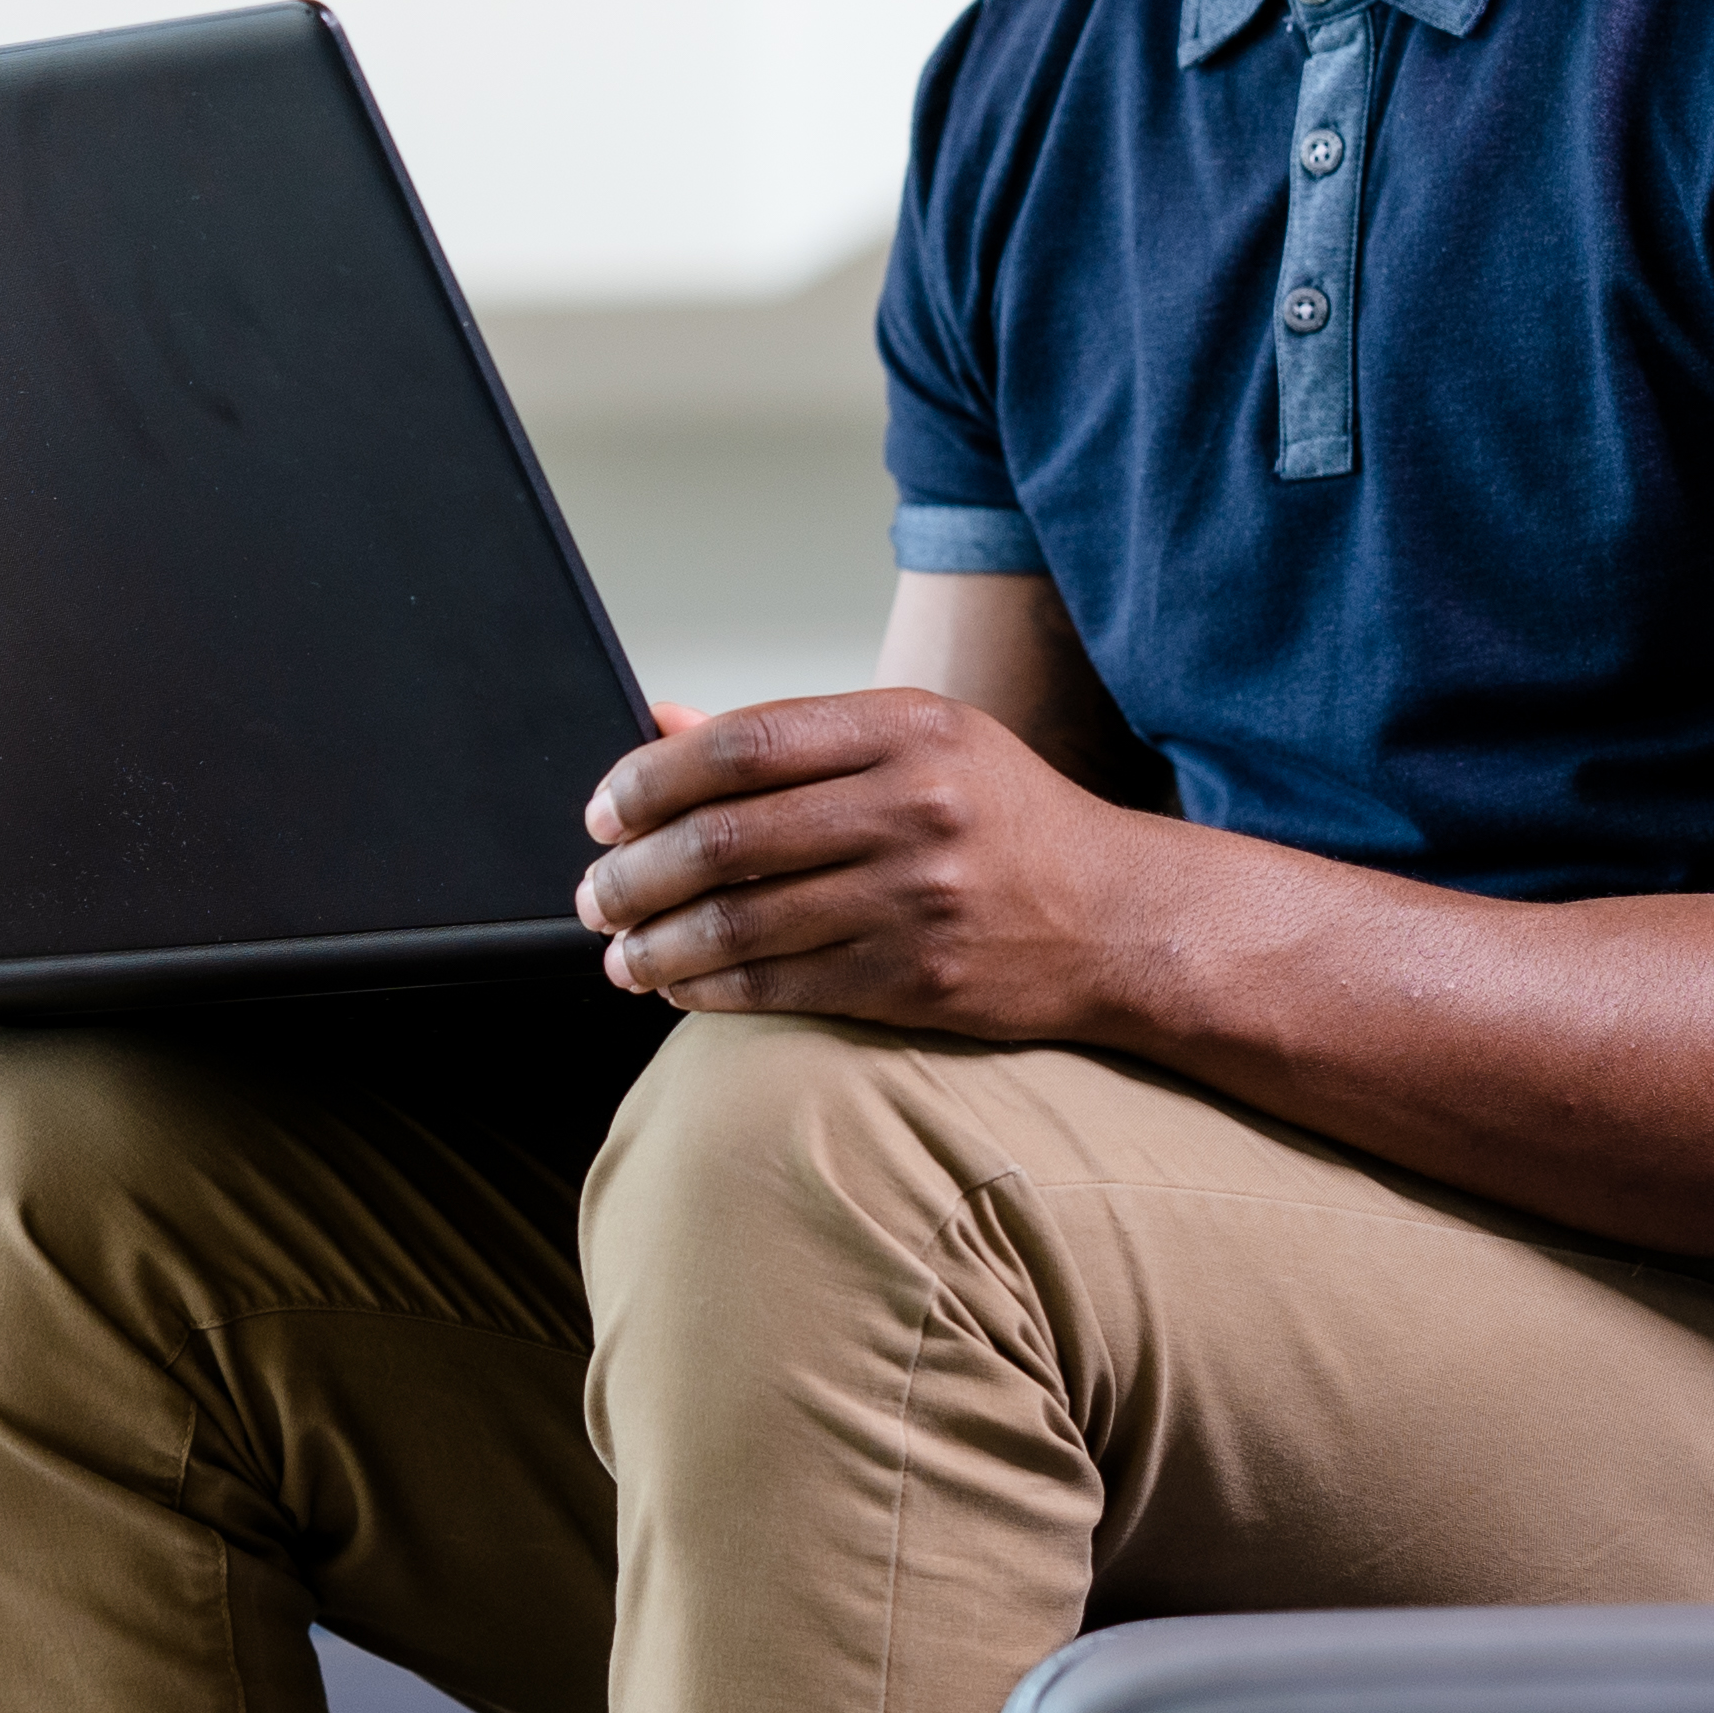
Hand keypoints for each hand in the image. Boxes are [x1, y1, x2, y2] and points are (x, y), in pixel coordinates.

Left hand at [571, 688, 1158, 1035]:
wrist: (1119, 916)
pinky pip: (781, 987)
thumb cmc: (1002, 820)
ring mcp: (917, 899)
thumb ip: (790, 734)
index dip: (650, 779)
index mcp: (904, 727)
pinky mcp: (918, 980)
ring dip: (656, 943)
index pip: (742, 744)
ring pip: (741, 923)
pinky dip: (709, 990)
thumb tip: (661, 721)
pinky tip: (677, 986)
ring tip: (620, 951)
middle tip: (595, 893)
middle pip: (725, 838)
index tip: (603, 812)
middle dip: (634, 873)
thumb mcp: (915, 739)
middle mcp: (912, 806)